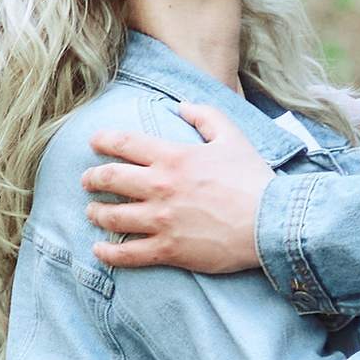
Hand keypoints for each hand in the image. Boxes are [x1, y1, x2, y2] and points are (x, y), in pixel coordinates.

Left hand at [85, 103, 272, 271]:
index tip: (94, 142)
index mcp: (173, 157)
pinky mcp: (169, 249)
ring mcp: (162, 220)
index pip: (124, 143)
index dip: (103, 140)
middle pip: (110, 178)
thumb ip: (206, 116)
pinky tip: (100, 250)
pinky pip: (128, 253)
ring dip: (97, 213)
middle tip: (88, 180)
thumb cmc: (253, 179)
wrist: (271, 223)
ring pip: (112, 216)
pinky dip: (109, 253)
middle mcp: (160, 187)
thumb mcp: (233, 137)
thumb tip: (183, 106)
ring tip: (93, 212)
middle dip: (92, 177)